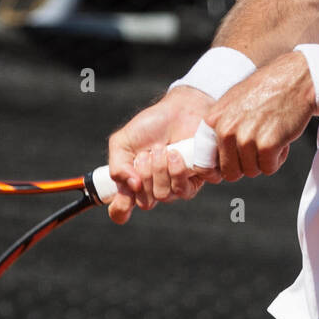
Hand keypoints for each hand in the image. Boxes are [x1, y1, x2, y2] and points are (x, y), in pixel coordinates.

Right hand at [105, 85, 219, 224]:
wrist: (179, 108)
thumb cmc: (151, 125)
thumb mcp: (123, 141)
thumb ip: (117, 166)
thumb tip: (131, 186)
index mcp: (134, 183)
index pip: (121, 210)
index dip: (120, 209)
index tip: (124, 193)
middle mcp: (156, 188)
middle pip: (146, 202)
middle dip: (145, 174)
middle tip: (148, 153)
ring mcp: (179, 185)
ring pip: (167, 195)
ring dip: (162, 170)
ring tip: (164, 149)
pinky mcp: (200, 178)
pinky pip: (190, 188)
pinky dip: (182, 169)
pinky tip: (180, 153)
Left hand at [206, 51, 314, 181]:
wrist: (294, 79)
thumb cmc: (266, 89)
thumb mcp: (232, 102)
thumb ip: (220, 126)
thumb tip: (214, 155)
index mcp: (214, 120)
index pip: (205, 162)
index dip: (221, 168)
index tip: (233, 163)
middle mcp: (226, 129)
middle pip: (230, 171)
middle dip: (246, 164)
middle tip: (258, 147)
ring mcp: (246, 138)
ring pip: (251, 171)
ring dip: (263, 160)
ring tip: (271, 137)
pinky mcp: (267, 145)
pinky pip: (269, 168)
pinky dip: (278, 159)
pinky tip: (281, 139)